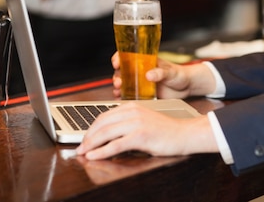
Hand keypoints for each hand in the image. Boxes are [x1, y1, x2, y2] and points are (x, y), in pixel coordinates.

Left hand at [75, 103, 216, 159]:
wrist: (184, 134)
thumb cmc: (165, 130)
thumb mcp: (143, 121)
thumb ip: (127, 123)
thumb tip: (107, 134)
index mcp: (132, 107)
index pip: (104, 116)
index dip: (91, 128)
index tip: (84, 138)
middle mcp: (133, 112)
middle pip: (102, 123)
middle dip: (87, 136)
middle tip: (80, 147)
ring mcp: (137, 123)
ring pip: (106, 133)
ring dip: (91, 144)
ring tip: (83, 152)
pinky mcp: (140, 136)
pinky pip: (115, 145)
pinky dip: (101, 152)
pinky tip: (94, 156)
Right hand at [111, 52, 216, 98]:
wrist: (186, 87)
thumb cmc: (179, 74)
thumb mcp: (171, 71)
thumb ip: (161, 72)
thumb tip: (150, 75)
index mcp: (145, 61)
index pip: (128, 55)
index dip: (119, 57)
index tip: (117, 62)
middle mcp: (140, 71)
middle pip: (122, 71)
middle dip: (117, 75)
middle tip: (118, 82)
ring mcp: (140, 82)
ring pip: (124, 83)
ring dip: (118, 87)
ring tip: (119, 90)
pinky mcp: (143, 94)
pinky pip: (129, 95)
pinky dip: (123, 97)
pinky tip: (121, 98)